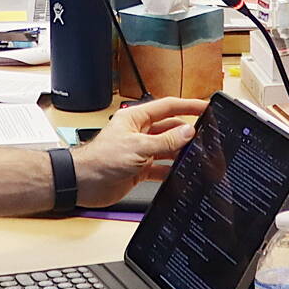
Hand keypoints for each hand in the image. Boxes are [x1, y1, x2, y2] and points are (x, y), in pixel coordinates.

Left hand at [73, 97, 210, 206]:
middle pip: (169, 128)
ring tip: (197, 155)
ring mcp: (140, 151)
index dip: (188, 105)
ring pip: (167, 149)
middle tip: (205, 136)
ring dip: (180, 153)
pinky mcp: (139, 168)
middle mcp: (139, 133)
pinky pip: (161, 167)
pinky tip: (181, 174)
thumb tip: (187, 132)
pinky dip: (171, 170)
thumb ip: (165, 141)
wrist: (83, 183)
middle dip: (186, 132)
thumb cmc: (101, 159)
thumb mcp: (139, 147)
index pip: (168, 107)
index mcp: (136, 118)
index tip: (205, 106)